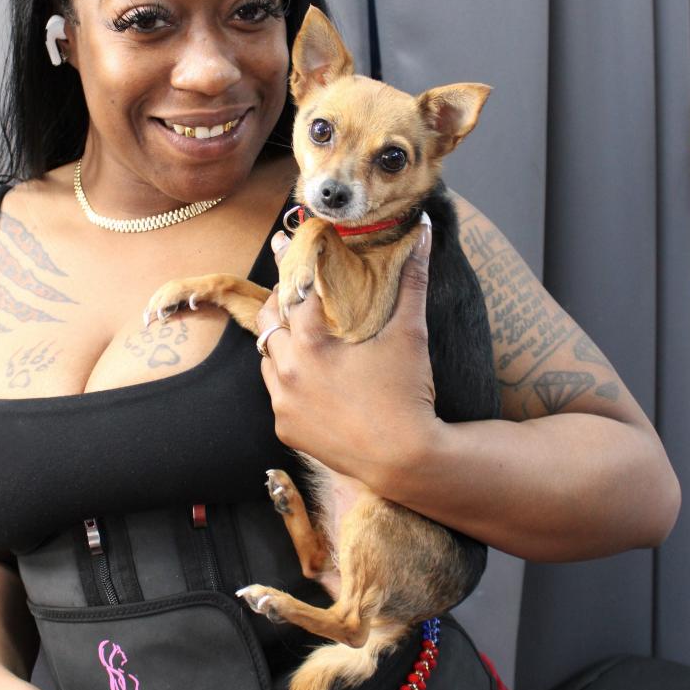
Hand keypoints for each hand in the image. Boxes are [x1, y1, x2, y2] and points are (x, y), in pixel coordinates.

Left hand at [257, 217, 440, 488]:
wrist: (405, 459)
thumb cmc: (408, 393)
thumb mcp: (410, 333)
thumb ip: (411, 280)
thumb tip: (421, 230)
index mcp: (309, 343)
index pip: (293, 290)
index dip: (296, 265)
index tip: (290, 245)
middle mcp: (287, 370)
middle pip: (268, 322)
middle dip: (279, 301)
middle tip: (289, 286)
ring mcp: (282, 403)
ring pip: (268, 359)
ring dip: (280, 342)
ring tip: (296, 330)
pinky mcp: (285, 429)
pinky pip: (278, 395)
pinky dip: (288, 381)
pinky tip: (306, 376)